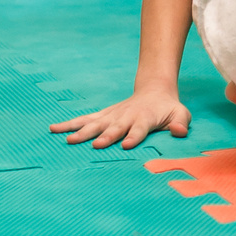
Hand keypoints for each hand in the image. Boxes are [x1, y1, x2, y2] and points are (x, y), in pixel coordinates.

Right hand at [50, 90, 189, 149]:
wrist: (154, 90)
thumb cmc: (168, 108)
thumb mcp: (181, 113)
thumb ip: (181, 123)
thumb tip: (179, 132)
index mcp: (144, 118)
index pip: (139, 129)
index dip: (133, 136)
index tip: (125, 145)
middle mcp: (126, 116)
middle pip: (114, 127)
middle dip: (105, 136)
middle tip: (95, 145)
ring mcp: (112, 115)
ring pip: (94, 123)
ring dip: (81, 131)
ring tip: (66, 139)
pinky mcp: (103, 115)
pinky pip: (84, 120)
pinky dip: (69, 124)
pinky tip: (54, 128)